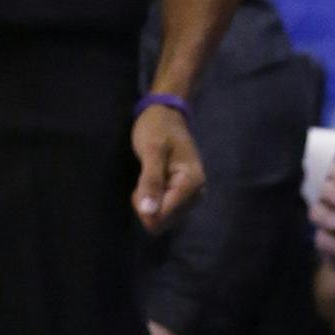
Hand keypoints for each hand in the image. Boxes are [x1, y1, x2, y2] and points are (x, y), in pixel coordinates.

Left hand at [133, 103, 204, 231]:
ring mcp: (191, 196)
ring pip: (163, 217)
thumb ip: (151, 181)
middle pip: (164, 220)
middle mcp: (196, 194)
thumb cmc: (157, 128)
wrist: (167, 115)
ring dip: (149, 202)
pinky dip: (152, 199)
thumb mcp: (151, 150)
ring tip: (147, 176)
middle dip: (147, 204)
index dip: (145, 206)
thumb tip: (149, 215)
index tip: (138, 187)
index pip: (166, 215)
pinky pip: (165, 210)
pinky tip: (150, 181)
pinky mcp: (183, 195)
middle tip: (143, 177)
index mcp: (192, 184)